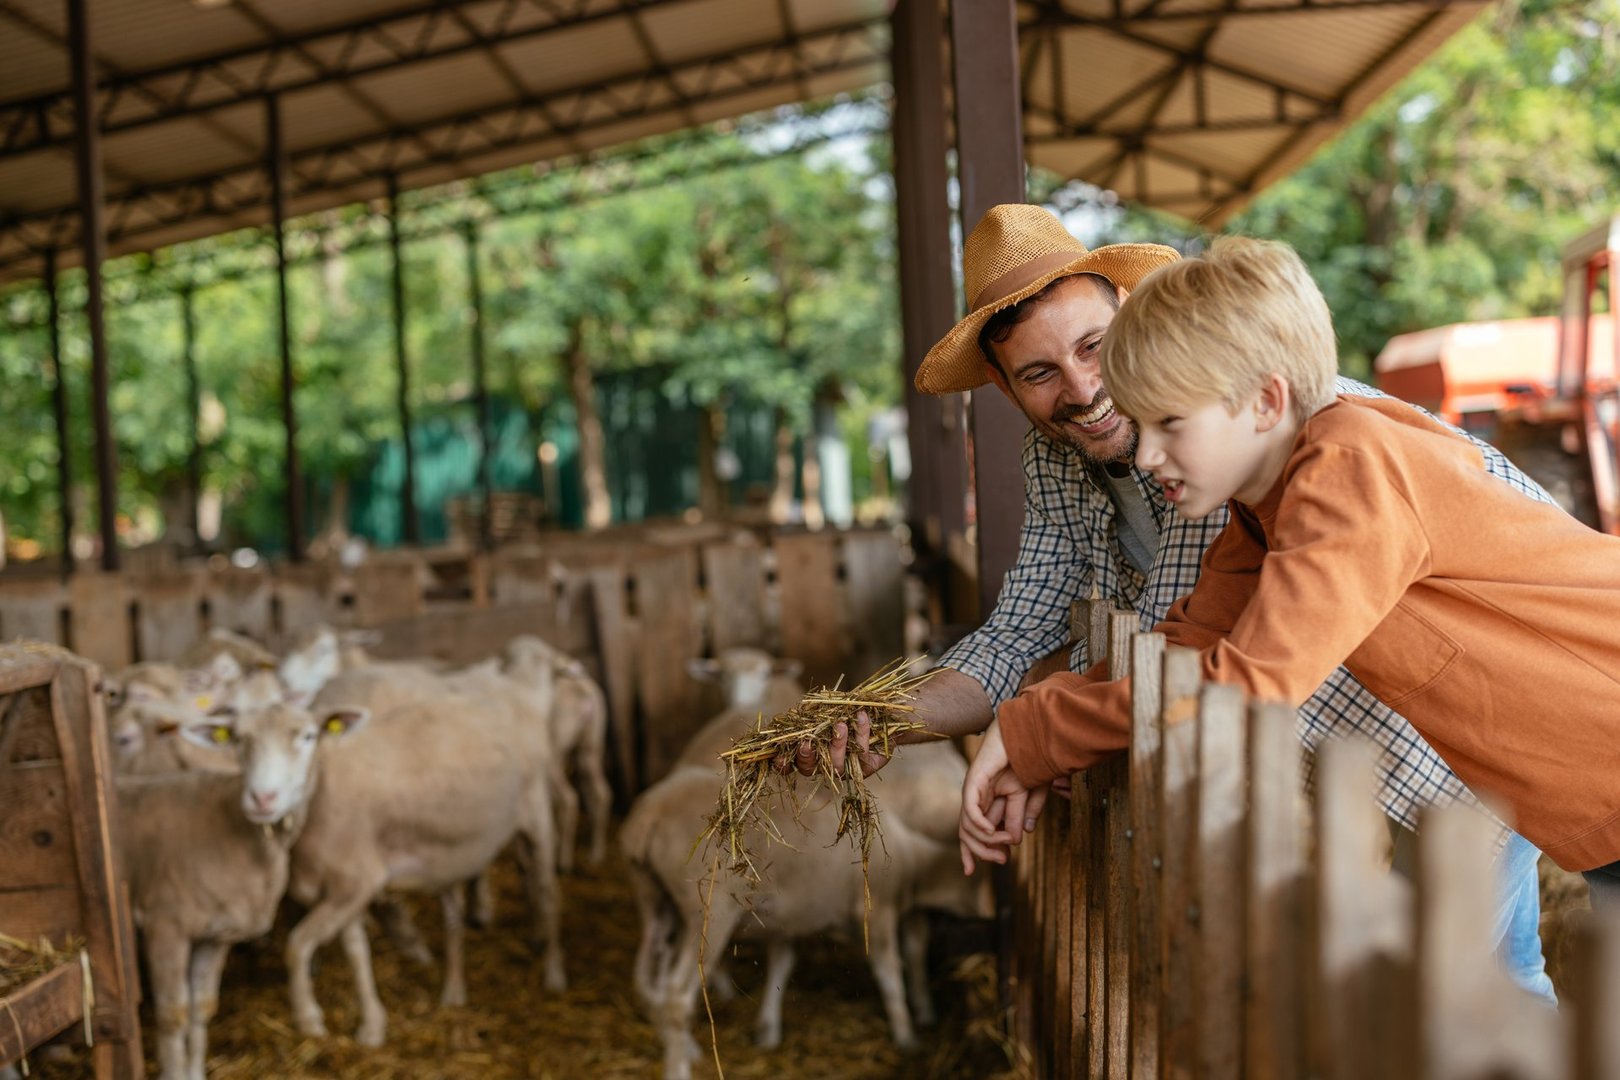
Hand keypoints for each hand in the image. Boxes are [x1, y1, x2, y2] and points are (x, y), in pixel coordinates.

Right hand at [790, 709, 889, 778]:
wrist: (882, 715)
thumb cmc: (846, 710)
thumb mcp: (825, 708)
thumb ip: (810, 713)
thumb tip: (794, 715)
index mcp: (809, 751)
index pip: (790, 764)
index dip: (783, 764)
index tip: (780, 756)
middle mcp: (824, 764)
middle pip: (809, 769)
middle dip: (806, 756)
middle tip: (806, 742)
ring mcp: (845, 768)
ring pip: (836, 765)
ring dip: (837, 744)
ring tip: (841, 724)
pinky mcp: (865, 766)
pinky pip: (861, 754)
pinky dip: (861, 731)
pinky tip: (861, 716)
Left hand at [959, 720, 1048, 873]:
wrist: (1029, 732)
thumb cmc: (1030, 759)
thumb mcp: (1030, 793)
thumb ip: (1022, 814)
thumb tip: (1018, 838)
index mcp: (990, 801)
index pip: (975, 832)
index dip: (977, 851)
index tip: (988, 867)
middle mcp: (978, 797)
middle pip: (968, 833)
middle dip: (982, 852)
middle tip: (1002, 860)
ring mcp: (974, 788)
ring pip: (968, 825)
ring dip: (987, 840)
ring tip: (1007, 844)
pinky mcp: (974, 779)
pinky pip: (969, 808)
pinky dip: (979, 823)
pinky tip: (991, 832)